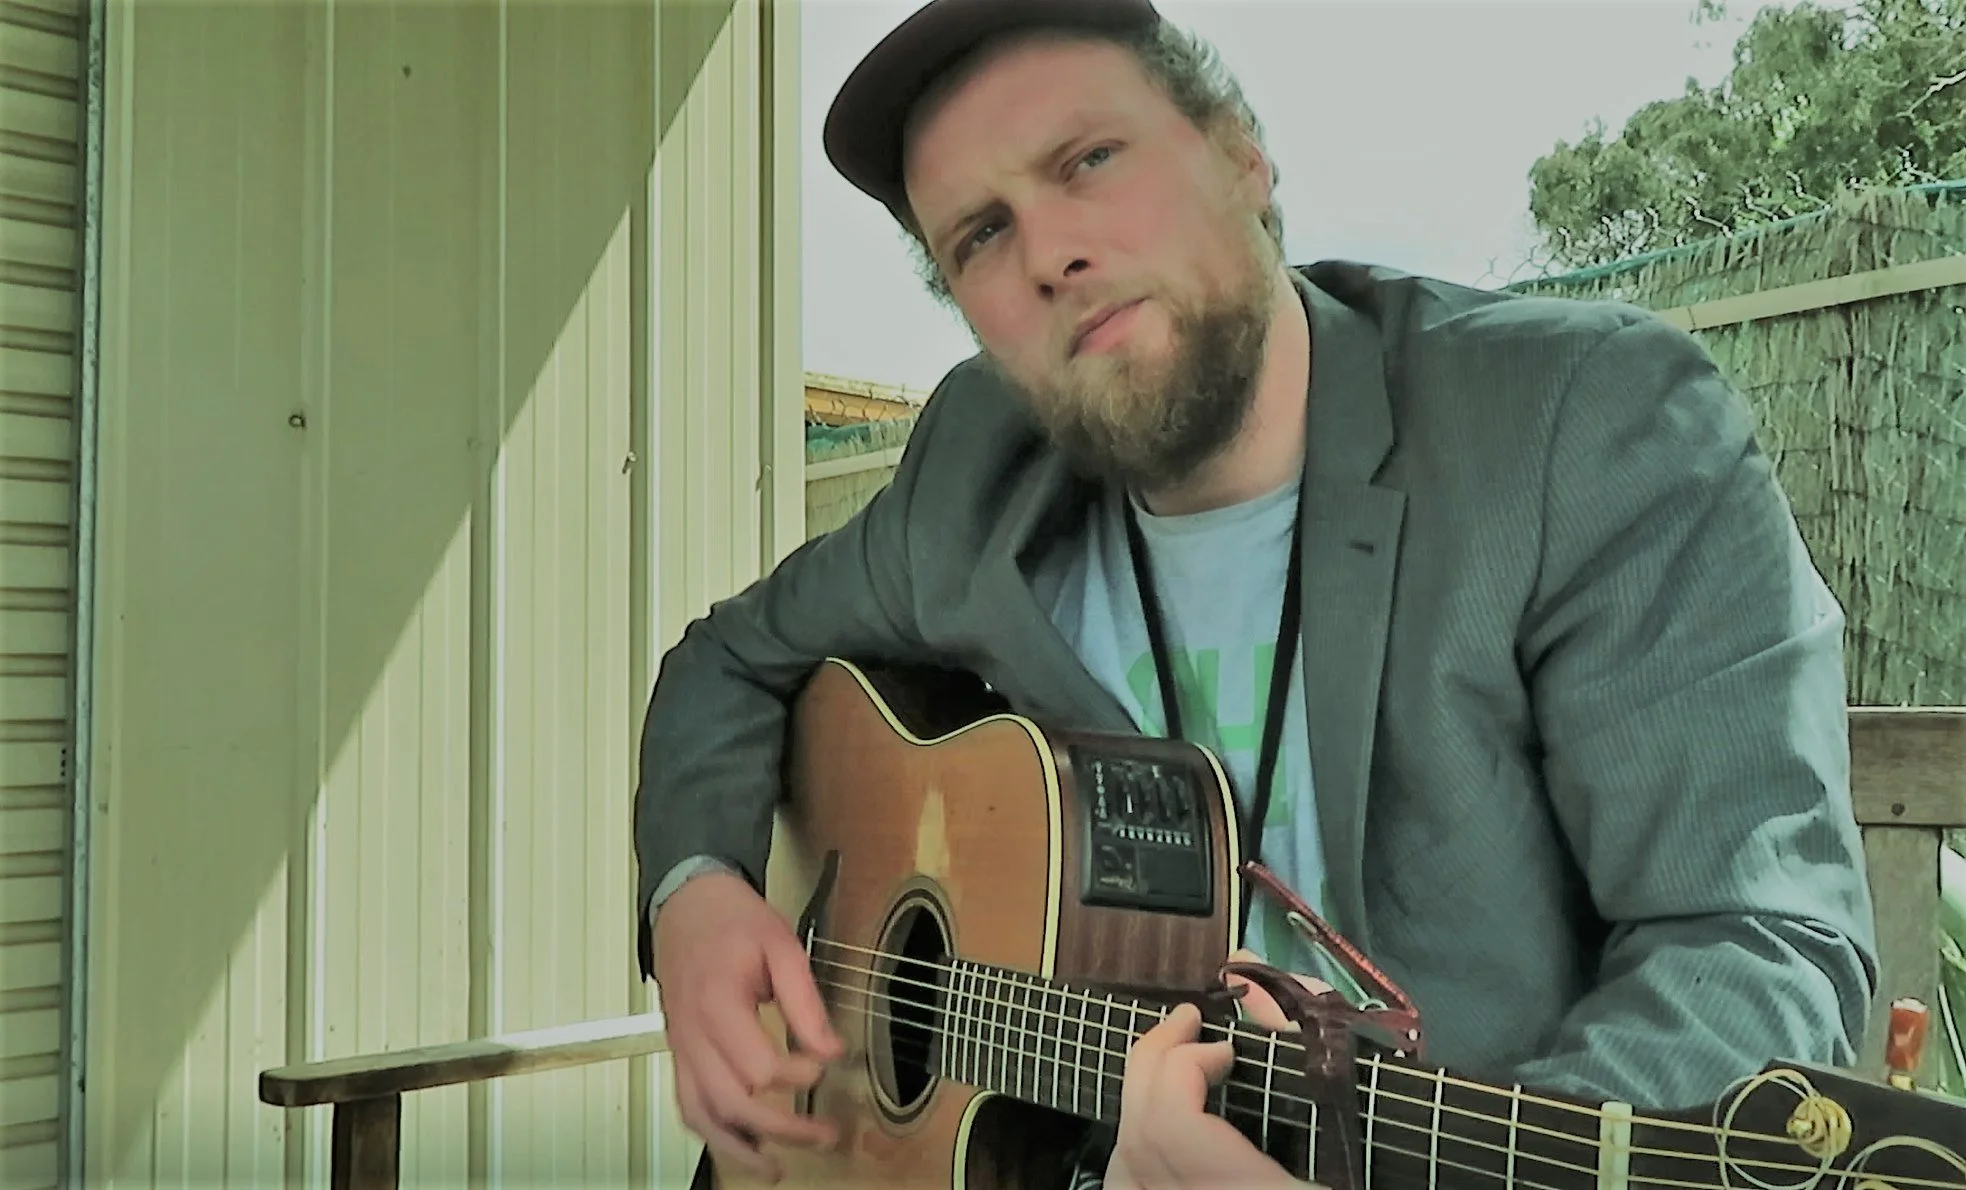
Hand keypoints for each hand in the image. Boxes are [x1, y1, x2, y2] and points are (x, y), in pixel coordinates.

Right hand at [651, 870, 844, 1181]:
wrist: (686, 903)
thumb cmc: (732, 920)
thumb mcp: (781, 944)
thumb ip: (805, 1001)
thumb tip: (830, 1049)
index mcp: (718, 1003)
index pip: (757, 1067)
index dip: (796, 1075)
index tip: (824, 1067)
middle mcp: (693, 1033)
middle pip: (731, 1101)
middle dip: (779, 1128)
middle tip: (822, 1136)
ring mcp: (682, 1045)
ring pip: (700, 1113)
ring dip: (736, 1148)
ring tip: (773, 1170)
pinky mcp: (681, 1050)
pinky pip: (687, 1102)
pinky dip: (710, 1131)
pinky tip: (738, 1143)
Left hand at [1105, 950, 1328, 1189]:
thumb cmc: (1384, 1173)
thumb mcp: (1350, 1138)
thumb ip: (1311, 1061)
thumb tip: (1254, 982)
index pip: (1174, 1127)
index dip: (1182, 1069)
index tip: (1226, 1049)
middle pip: (1140, 1138)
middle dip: (1152, 1063)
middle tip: (1184, 1022)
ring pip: (1123, 1169)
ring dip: (1139, 1102)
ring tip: (1170, 1063)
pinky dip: (1135, 1149)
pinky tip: (1158, 1125)